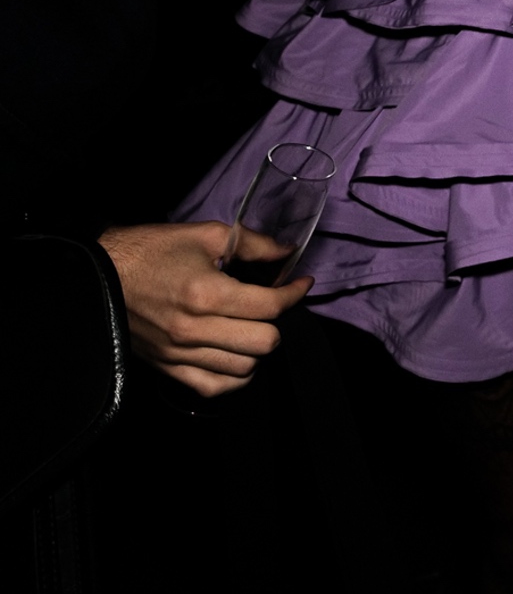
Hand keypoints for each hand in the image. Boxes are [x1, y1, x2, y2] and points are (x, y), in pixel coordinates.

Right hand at [99, 222, 307, 396]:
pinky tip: (237, 355)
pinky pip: (213, 388)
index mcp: (206, 293)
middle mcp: (194, 330)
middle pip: (264, 342)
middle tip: (272, 305)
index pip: (270, 306)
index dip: (295, 293)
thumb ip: (254, 244)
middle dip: (278, 321)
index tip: (301, 283)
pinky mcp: (167, 368)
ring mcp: (179, 354)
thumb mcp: (206, 234)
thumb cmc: (152, 250)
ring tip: (253, 327)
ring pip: (244, 368)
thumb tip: (287, 254)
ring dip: (258, 348)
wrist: (99, 276)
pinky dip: (235, 376)